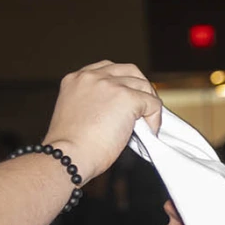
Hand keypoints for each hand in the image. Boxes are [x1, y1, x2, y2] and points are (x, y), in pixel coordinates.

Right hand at [43, 61, 162, 182]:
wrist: (68, 156)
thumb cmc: (69, 147)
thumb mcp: (76, 112)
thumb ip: (94, 102)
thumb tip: (117, 109)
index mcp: (76, 79)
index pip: (108, 68)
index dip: (124, 83)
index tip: (130, 98)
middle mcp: (92, 77)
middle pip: (130, 71)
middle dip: (142, 87)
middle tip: (146, 107)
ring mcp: (110, 86)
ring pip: (144, 86)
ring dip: (150, 104)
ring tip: (148, 123)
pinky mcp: (127, 98)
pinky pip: (153, 104)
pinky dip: (155, 118)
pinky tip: (149, 131)